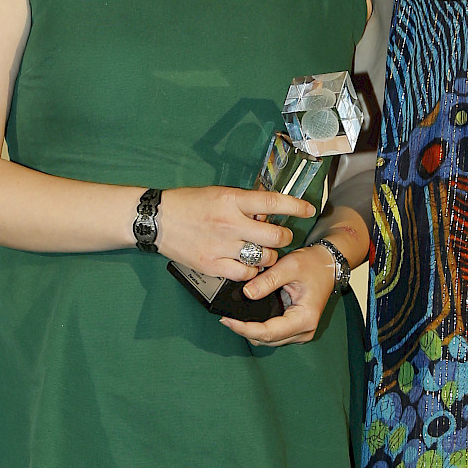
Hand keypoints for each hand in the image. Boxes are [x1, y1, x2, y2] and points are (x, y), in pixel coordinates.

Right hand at [152, 185, 314, 278]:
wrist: (157, 220)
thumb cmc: (188, 204)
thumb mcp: (219, 194)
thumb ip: (244, 203)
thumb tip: (268, 212)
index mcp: (232, 200)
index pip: (273, 202)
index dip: (296, 206)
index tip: (309, 210)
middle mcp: (229, 223)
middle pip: (275, 236)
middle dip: (283, 238)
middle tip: (280, 238)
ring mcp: (221, 246)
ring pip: (263, 258)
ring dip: (269, 257)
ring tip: (262, 253)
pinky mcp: (212, 265)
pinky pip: (245, 274)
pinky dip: (251, 272)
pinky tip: (247, 265)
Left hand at [221, 241, 341, 346]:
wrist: (327, 265)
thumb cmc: (314, 265)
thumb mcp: (289, 266)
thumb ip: (267, 280)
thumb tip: (246, 293)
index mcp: (305, 318)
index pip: (269, 332)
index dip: (245, 329)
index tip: (227, 320)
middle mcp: (304, 330)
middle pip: (267, 339)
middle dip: (244, 330)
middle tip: (225, 318)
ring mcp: (300, 332)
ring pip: (268, 340)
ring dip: (250, 331)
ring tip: (234, 317)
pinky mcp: (295, 329)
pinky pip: (272, 335)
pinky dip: (258, 328)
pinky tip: (247, 318)